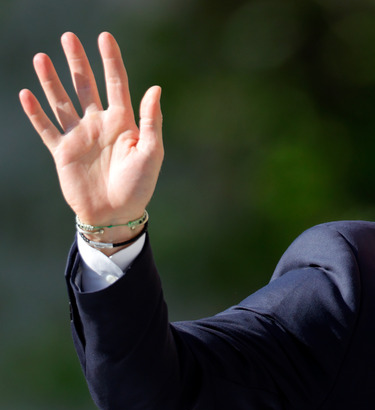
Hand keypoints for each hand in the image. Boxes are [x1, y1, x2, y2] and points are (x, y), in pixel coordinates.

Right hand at [19, 32, 162, 238]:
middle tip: (68, 37)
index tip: (104, 37)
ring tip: (41, 57)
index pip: (117, 83)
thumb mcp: (152, 152)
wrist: (116, 214)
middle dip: (77, 62)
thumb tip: (155, 88)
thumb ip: (152, 120)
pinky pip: (46, 128)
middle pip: (86, 85)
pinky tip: (27, 94)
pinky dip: (36, 112)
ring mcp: (80, 136)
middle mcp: (100, 124)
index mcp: (124, 122)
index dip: (111, 60)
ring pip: (62, 101)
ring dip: (51, 80)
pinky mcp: (62, 152)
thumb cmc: (139, 185)